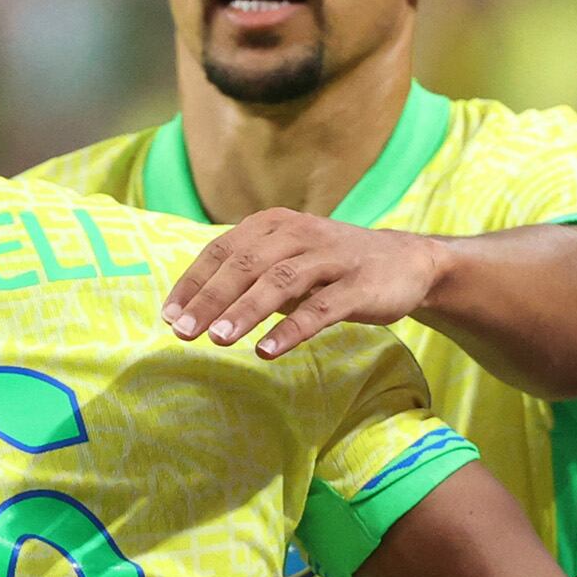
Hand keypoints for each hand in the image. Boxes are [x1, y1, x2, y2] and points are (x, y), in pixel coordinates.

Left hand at [163, 211, 448, 357]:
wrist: (408, 262)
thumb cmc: (332, 266)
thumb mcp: (286, 259)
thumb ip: (246, 274)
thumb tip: (190, 308)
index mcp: (274, 225)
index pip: (222, 250)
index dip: (193, 283)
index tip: (169, 316)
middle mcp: (300, 234)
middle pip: (245, 264)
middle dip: (210, 298)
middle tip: (183, 332)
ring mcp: (331, 258)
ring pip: (280, 281)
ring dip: (246, 310)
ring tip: (218, 340)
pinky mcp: (359, 285)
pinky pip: (321, 307)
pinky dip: (292, 329)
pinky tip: (268, 351)